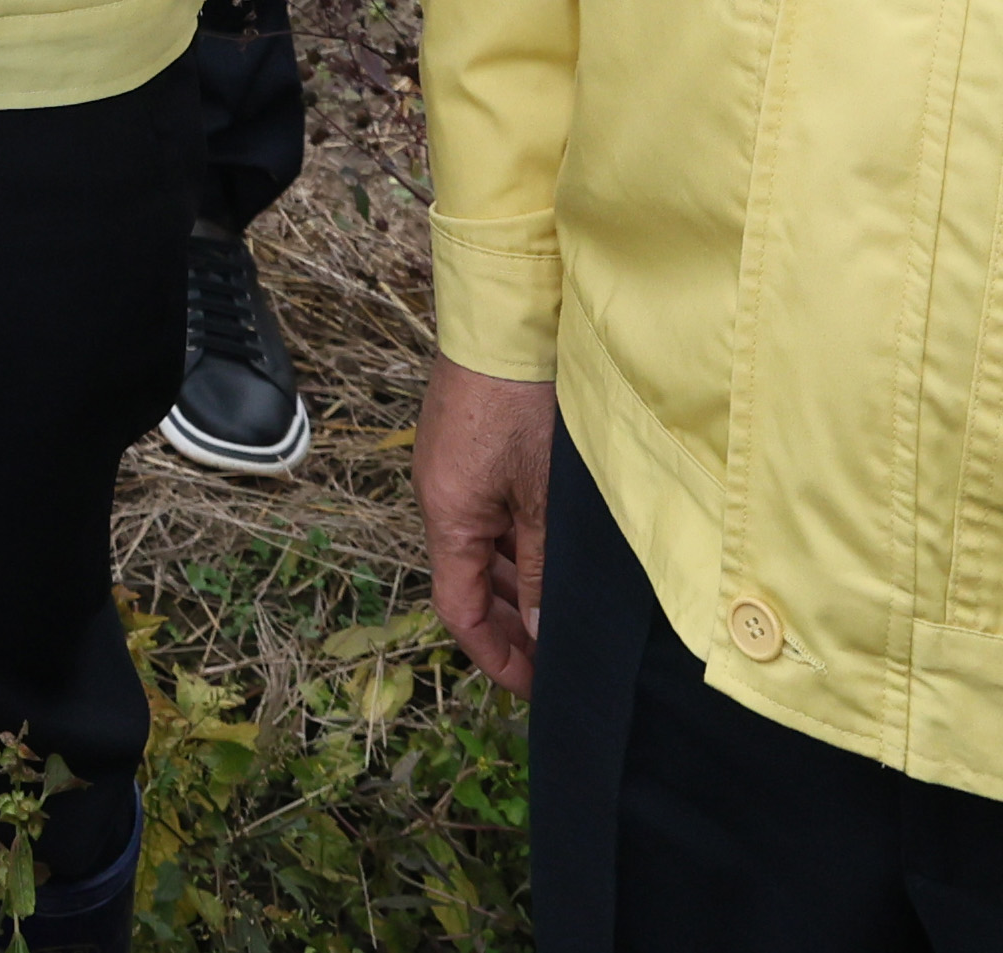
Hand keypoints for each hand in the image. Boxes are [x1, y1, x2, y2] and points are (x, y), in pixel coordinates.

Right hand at [418, 358, 554, 694]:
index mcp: (448, 516)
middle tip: (557, 656)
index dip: (497, 655)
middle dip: (511, 625)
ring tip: (562, 609)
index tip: (535, 685)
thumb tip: (544, 636)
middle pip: (468, 581)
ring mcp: (453, 468)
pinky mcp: (471, 444)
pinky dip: (518, 542)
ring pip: (482, 547)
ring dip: (517, 583)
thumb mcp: (544, 499)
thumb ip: (545, 571)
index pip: (460, 610)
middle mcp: (440, 496)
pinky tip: (553, 549)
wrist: (507, 317)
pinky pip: (488, 512)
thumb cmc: (524, 403)